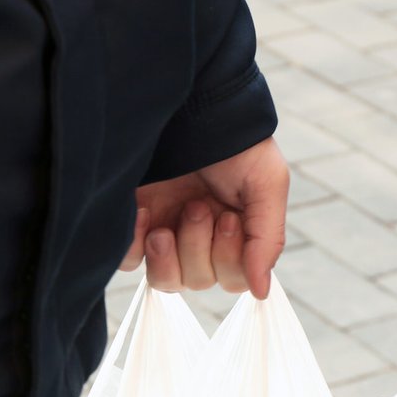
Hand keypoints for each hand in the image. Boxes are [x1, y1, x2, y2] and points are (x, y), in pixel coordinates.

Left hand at [122, 137, 289, 298]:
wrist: (189, 105)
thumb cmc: (232, 142)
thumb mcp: (266, 183)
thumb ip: (267, 239)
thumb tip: (263, 292)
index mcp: (233, 232)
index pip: (233, 279)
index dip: (230, 259)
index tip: (228, 217)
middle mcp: (198, 238)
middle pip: (199, 280)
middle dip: (198, 247)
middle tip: (197, 206)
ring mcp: (164, 233)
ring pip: (166, 281)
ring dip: (169, 256)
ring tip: (166, 223)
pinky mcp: (131, 225)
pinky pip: (129, 262)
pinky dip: (135, 245)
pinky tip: (142, 213)